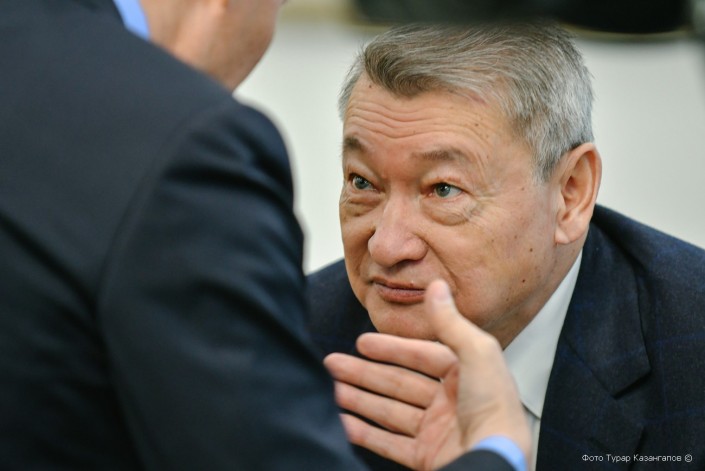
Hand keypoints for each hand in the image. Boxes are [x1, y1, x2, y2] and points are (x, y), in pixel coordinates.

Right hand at [324, 280, 530, 470]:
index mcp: (465, 376)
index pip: (420, 356)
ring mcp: (437, 432)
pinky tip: (345, 423)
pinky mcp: (427, 457)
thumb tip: (438, 287)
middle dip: (364, 373)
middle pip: (398, 384)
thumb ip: (451, 322)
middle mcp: (450, 403)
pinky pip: (389, 443)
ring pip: (389, 411)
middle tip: (334, 364)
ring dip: (359, 400)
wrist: (495, 461)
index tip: (362, 343)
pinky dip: (365, 433)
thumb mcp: (477, 354)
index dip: (390, 348)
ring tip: (331, 390)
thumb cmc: (496, 412)